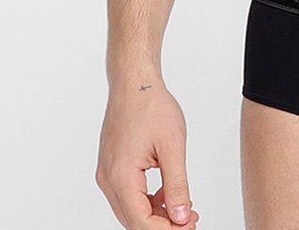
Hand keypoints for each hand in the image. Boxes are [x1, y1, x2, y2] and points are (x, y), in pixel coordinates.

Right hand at [96, 82, 200, 227]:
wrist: (134, 83)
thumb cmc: (152, 106)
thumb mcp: (172, 146)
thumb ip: (177, 185)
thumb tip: (182, 217)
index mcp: (120, 176)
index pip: (141, 222)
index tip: (191, 223)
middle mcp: (108, 179)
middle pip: (133, 220)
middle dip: (163, 225)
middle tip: (191, 218)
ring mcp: (106, 173)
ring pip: (130, 210)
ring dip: (155, 214)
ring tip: (183, 206)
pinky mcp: (111, 167)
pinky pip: (127, 195)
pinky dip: (147, 201)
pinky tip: (166, 193)